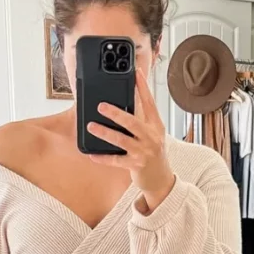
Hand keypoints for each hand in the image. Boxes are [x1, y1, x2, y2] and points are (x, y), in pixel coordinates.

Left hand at [87, 68, 175, 212]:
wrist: (161, 180)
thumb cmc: (154, 154)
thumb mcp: (153, 135)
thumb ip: (142, 120)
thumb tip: (124, 105)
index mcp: (156, 126)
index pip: (150, 103)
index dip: (143, 87)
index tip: (136, 73)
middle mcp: (151, 137)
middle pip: (132, 122)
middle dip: (116, 113)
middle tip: (101, 106)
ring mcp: (143, 152)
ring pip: (122, 140)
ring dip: (105, 133)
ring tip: (91, 127)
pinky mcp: (136, 165)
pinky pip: (116, 160)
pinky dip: (103, 158)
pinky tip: (92, 155)